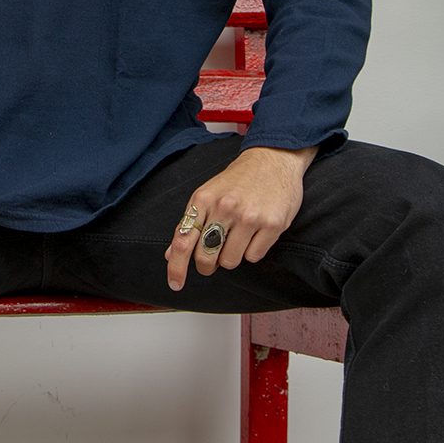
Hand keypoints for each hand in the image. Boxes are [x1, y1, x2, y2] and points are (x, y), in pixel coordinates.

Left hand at [164, 145, 316, 291]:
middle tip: (212, 260)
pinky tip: (255, 232)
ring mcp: (249, 217)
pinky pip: (254, 257)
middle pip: (206, 258)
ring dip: (231, 256)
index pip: (183, 240)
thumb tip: (171, 253)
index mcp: (203, 198)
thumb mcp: (208, 193)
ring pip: (230, 261)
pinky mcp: (272, 224)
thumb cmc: (239, 179)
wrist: (273, 158)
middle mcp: (224, 207)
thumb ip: (190, 222)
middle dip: (207, 265)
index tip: (175, 284)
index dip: (176, 266)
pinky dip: (252, 251)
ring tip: (238, 236)